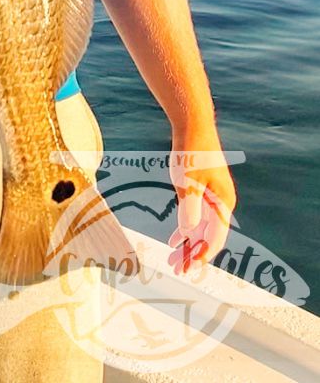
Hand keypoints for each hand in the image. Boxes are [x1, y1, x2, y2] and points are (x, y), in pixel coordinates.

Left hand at [167, 129, 236, 274]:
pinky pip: (195, 216)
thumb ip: (189, 207)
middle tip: (177, 269)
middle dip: (193, 254)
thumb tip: (190, 231)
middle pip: (208, 236)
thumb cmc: (192, 152)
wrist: (193, 127)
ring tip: (174, 260)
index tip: (190, 269)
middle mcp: (221, 203)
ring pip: (200, 228)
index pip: (215, 237)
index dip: (202, 255)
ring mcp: (213, 197)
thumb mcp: (188, 181)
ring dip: (188, 244)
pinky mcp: (203, 191)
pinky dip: (185, 229)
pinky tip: (175, 240)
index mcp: (223, 203)